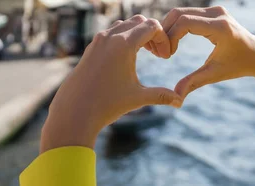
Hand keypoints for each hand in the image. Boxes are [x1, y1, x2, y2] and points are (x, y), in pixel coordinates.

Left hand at [41, 15, 182, 152]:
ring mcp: (98, 40)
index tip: (166, 57)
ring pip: (124, 25)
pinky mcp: (91, 47)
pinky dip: (124, 38)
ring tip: (146, 54)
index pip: (152, 26)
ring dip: (138, 34)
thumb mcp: (137, 98)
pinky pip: (112, 33)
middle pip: (139, 21)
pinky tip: (128, 59)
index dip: (164, 39)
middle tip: (158, 54)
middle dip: (152, 34)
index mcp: (124, 44)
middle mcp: (110, 37)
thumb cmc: (106, 104)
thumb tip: (180, 101)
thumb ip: (161, 95)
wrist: (74, 111)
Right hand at [158, 6, 254, 97]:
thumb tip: (175, 98)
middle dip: (165, 31)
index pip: (185, 23)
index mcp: (220, 27)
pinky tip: (173, 41)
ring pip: (181, 12)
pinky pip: (188, 13)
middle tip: (161, 51)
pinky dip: (177, 25)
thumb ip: (193, 83)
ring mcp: (215, 9)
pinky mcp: (213, 11)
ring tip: (166, 48)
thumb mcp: (214, 74)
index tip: (167, 56)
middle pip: (179, 13)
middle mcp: (218, 13)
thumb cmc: (237, 66)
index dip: (170, 37)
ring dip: (169, 28)